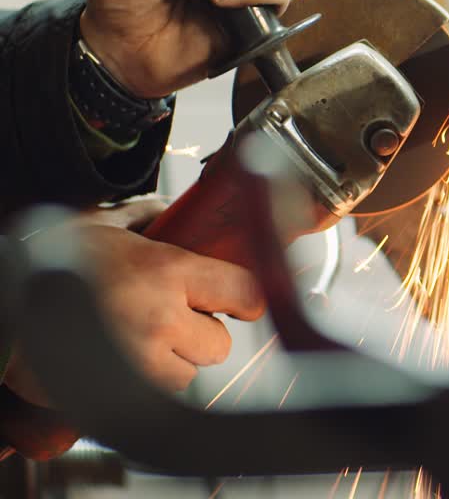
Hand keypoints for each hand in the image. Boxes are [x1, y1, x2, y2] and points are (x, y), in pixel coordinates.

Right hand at [3, 200, 265, 405]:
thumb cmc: (42, 261)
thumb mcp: (98, 226)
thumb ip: (144, 217)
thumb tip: (173, 211)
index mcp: (165, 271)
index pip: (243, 292)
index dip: (243, 299)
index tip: (237, 301)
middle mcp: (160, 319)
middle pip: (219, 345)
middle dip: (198, 335)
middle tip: (168, 321)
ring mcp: (139, 363)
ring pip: (186, 377)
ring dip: (169, 365)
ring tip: (134, 342)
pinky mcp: (115, 398)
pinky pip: (151, 399)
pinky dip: (140, 387)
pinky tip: (116, 363)